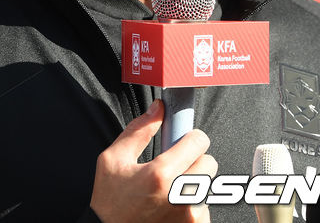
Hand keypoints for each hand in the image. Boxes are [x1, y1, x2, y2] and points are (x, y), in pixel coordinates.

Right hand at [90, 99, 216, 222]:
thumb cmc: (110, 200)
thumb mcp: (114, 159)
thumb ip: (139, 130)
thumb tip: (158, 108)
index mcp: (160, 174)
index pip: (199, 142)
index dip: (190, 137)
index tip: (182, 141)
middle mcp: (180, 196)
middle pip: (209, 163)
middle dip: (194, 160)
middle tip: (175, 165)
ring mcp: (189, 217)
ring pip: (207, 186)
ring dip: (193, 183)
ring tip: (169, 190)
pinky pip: (204, 207)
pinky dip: (193, 204)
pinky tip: (172, 206)